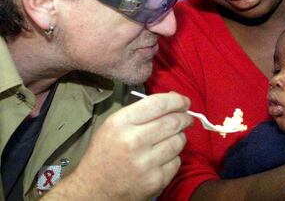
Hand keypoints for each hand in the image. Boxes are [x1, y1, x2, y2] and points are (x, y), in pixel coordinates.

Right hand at [44, 92, 191, 199]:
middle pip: (172, 122)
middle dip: (184, 118)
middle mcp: (133, 141)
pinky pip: (176, 161)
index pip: (158, 104)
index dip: (177, 101)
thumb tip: (173, 99)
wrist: (93, 190)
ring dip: (179, 137)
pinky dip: (173, 157)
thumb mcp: (114, 124)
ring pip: (178, 141)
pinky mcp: (155, 181)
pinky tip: (162, 157)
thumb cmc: (105, 153)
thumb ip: (142, 110)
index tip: (184, 101)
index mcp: (121, 123)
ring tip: (171, 138)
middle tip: (186, 118)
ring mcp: (146, 163)